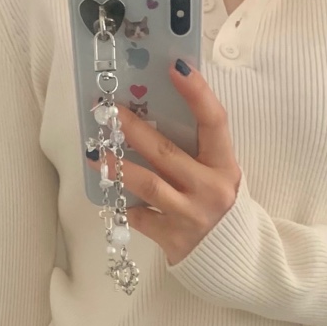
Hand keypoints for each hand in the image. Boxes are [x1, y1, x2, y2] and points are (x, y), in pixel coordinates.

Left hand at [112, 60, 241, 265]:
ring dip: (118, 167)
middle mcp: (211, 190)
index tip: (175, 66)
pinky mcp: (173, 239)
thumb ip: (196, 148)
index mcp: (225, 166)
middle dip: (133, 129)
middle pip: (166, 153)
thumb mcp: (217, 173)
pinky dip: (127, 205)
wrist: (230, 258)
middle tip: (108, 112)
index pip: (214, 122)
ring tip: (96, 153)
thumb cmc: (217, 205)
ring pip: (149, 185)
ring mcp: (191, 216)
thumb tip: (156, 106)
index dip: (196, 93)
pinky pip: (141, 217)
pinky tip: (113, 194)